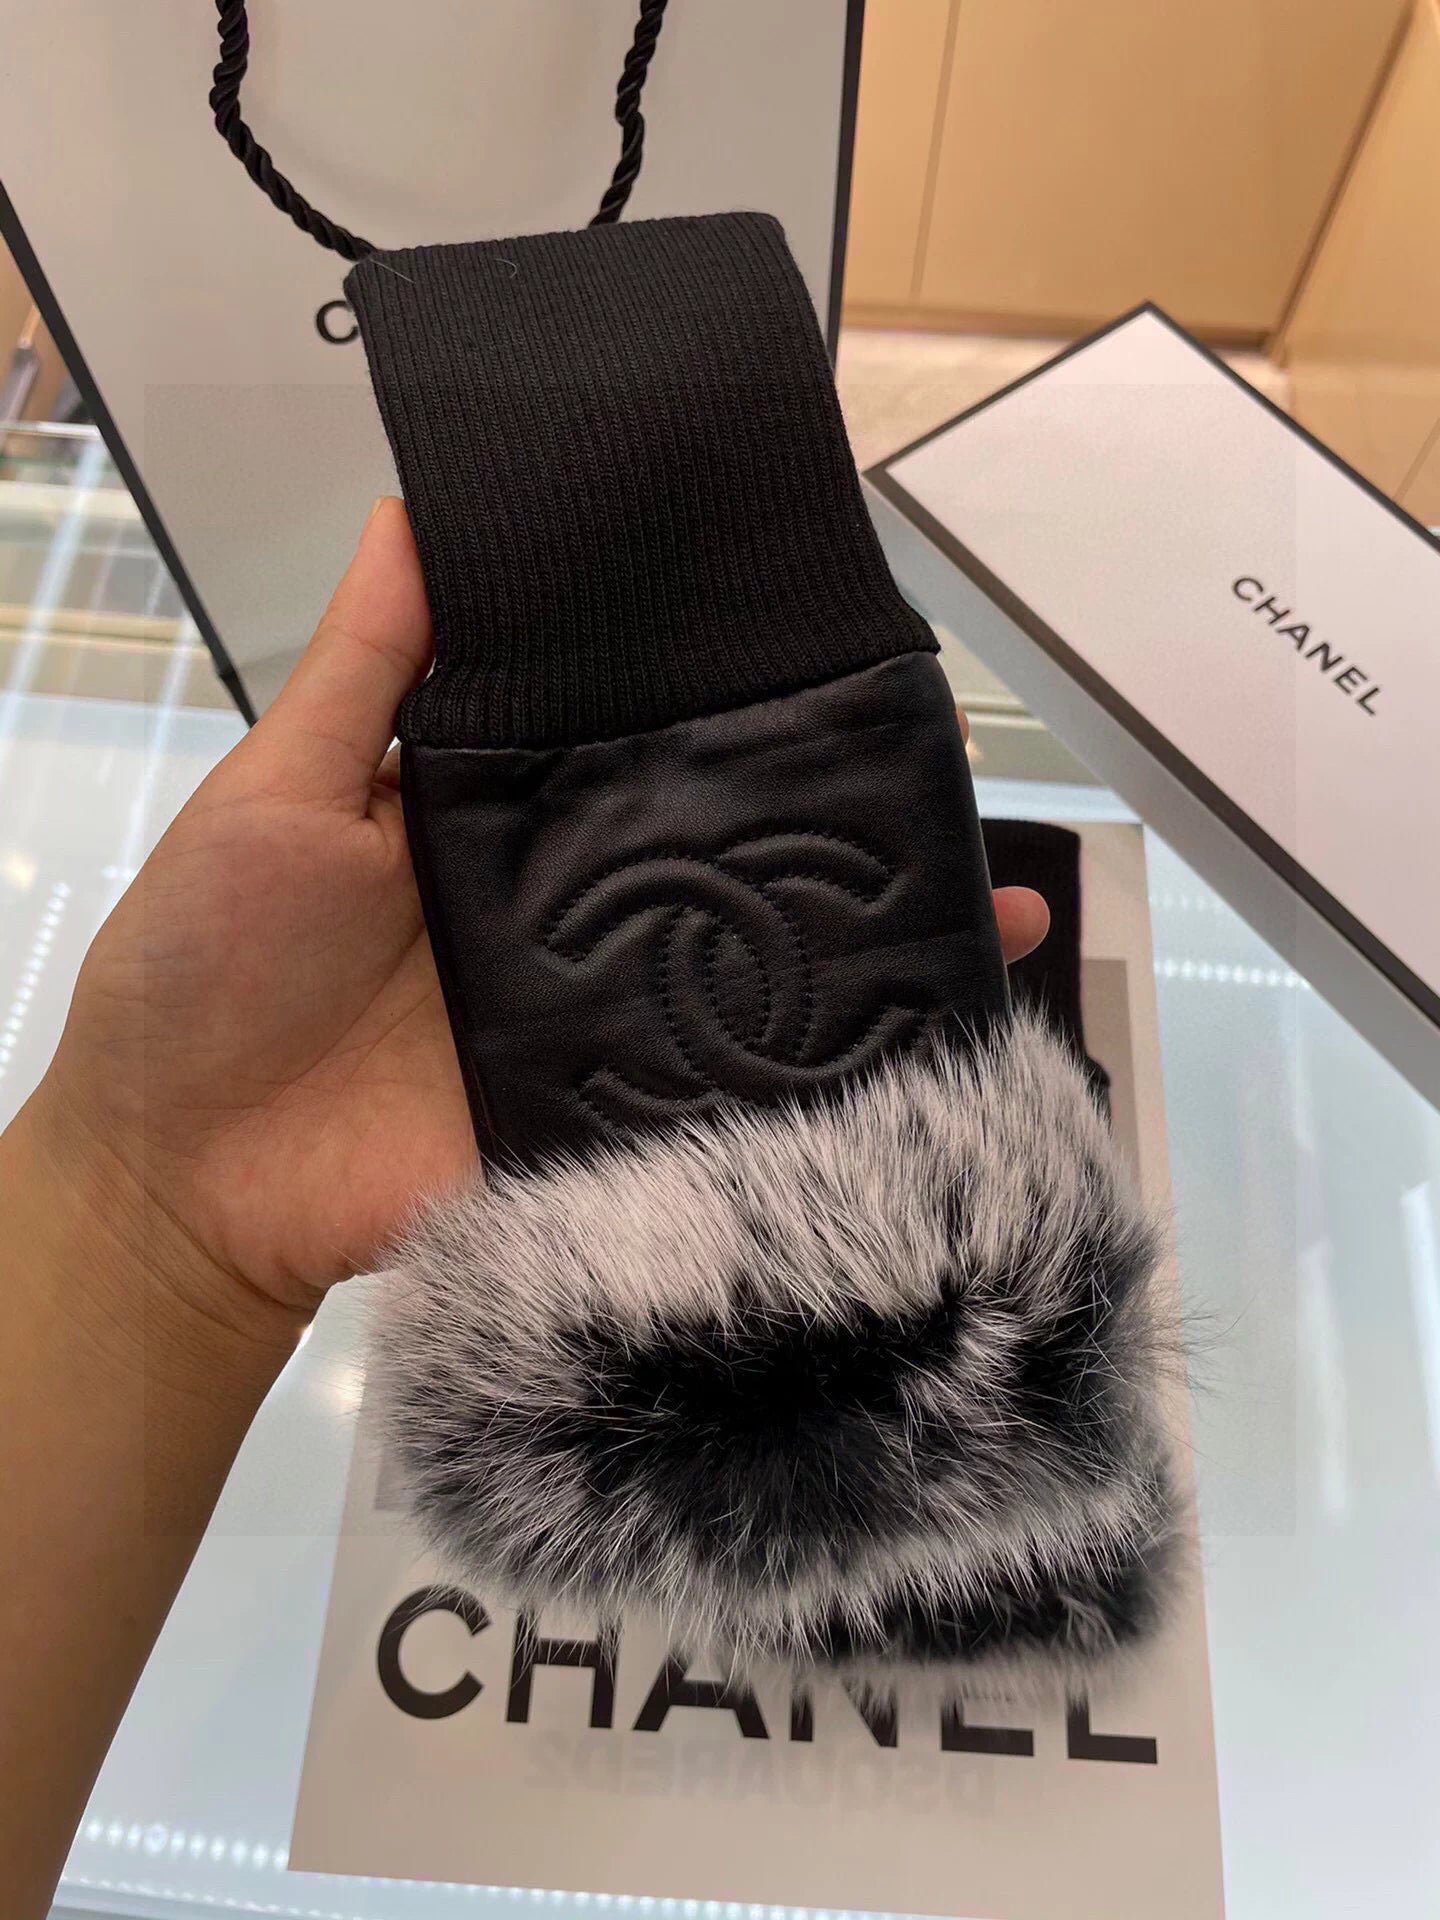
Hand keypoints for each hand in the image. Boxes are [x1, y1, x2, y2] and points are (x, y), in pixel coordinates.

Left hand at [30, 500, 1048, 1324]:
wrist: (181, 1179)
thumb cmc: (212, 961)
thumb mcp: (280, 790)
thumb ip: (368, 668)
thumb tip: (422, 505)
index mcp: (501, 818)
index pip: (632, 744)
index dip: (716, 700)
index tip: (828, 644)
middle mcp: (569, 911)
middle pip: (713, 858)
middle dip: (827, 823)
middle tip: (948, 775)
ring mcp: (594, 1019)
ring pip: (745, 971)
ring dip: (857, 943)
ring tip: (986, 899)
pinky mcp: (602, 1123)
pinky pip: (719, 1094)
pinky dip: (818, 1079)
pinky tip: (926, 1039)